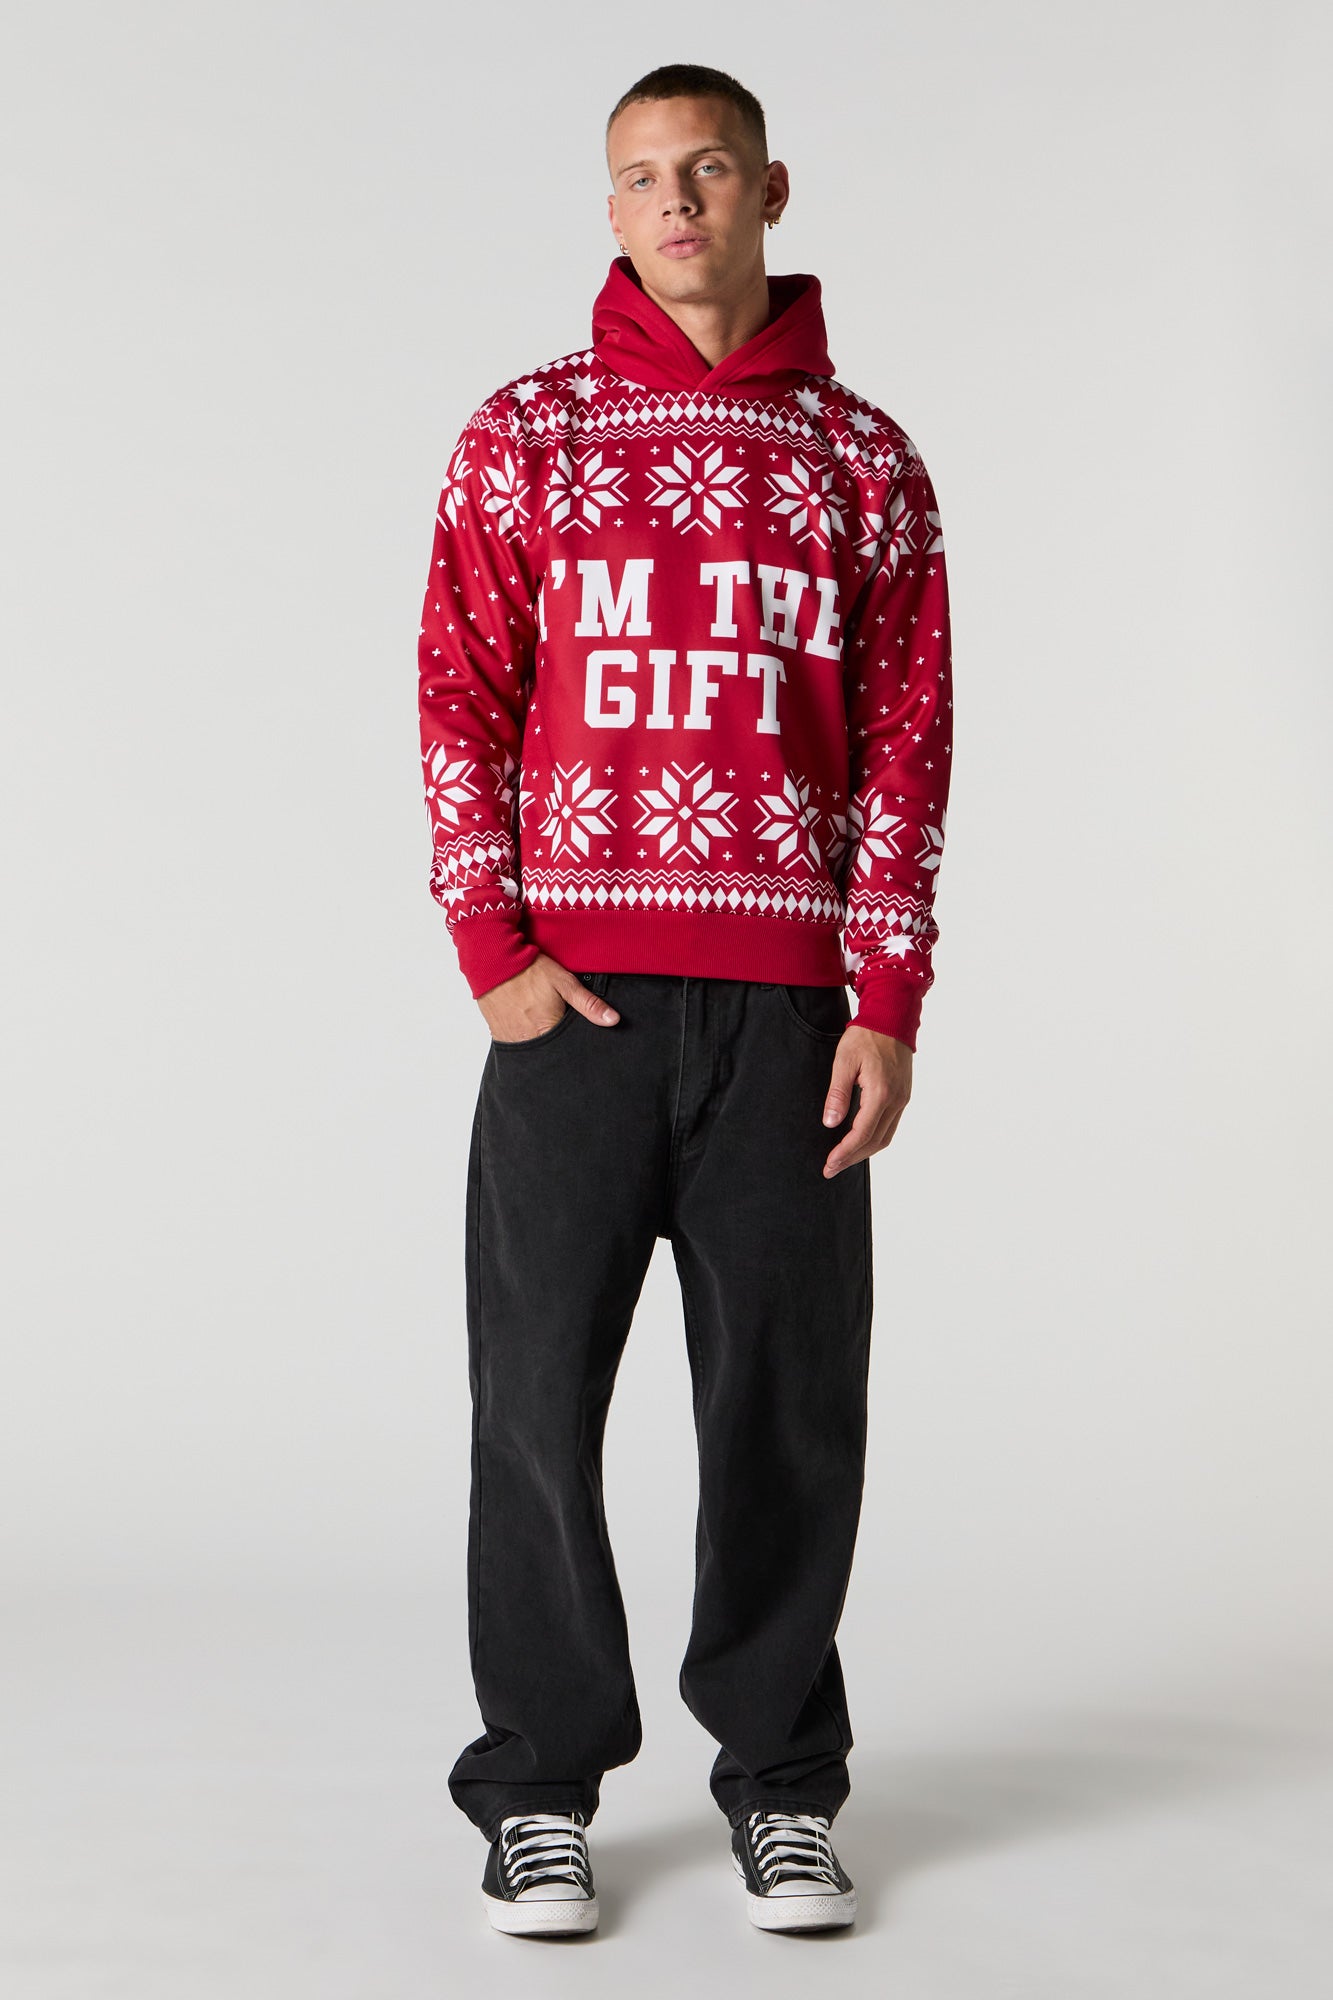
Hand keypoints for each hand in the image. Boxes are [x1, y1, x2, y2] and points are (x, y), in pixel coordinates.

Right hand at [478, 954, 620, 1041]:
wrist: (493, 961)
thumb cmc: (529, 970)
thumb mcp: (564, 982)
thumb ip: (589, 1003)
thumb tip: (613, 1020)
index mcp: (548, 1029)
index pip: (569, 1050)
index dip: (575, 1044)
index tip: (577, 1038)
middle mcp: (529, 1040)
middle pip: (551, 1052)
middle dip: (558, 1045)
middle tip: (558, 1028)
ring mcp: (512, 1039)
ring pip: (533, 1051)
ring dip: (541, 1043)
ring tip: (542, 1026)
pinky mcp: (499, 1035)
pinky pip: (517, 1046)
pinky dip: (524, 1040)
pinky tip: (528, 1027)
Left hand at [820, 1026, 911, 1175]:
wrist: (892, 1018)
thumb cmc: (865, 1036)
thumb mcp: (844, 1061)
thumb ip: (837, 1093)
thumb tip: (830, 1123)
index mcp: (881, 1093)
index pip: (862, 1134)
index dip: (844, 1153)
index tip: (829, 1165)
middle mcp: (896, 1100)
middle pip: (875, 1142)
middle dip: (852, 1158)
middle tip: (831, 1168)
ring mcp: (902, 1099)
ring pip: (885, 1137)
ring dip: (863, 1152)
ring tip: (842, 1159)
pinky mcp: (903, 1096)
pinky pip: (890, 1126)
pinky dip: (874, 1139)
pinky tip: (859, 1141)